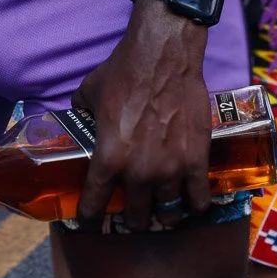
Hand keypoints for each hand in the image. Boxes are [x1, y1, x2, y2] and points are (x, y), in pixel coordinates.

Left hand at [73, 4, 211, 231]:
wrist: (163, 55)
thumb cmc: (123, 71)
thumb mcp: (89, 91)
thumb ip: (81, 114)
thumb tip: (77, 120)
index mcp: (109, 157)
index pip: (94, 205)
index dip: (90, 218)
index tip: (90, 223)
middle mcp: (139, 172)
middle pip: (137, 219)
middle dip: (132, 219)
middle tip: (133, 213)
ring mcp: (171, 169)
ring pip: (169, 214)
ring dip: (164, 214)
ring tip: (163, 209)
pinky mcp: (196, 161)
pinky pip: (199, 200)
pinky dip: (194, 204)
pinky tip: (191, 201)